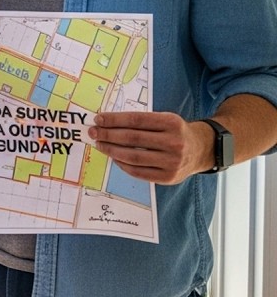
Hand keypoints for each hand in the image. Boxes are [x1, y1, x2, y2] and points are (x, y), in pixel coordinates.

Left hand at [89, 112, 211, 184]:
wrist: (202, 149)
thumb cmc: (175, 132)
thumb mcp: (165, 119)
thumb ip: (141, 121)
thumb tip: (107, 123)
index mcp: (171, 123)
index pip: (136, 120)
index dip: (114, 120)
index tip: (98, 119)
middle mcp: (173, 142)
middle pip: (132, 138)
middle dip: (108, 135)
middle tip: (93, 132)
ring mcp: (172, 162)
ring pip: (133, 157)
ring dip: (112, 150)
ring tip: (100, 145)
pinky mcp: (169, 177)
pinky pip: (139, 172)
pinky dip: (123, 165)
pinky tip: (114, 157)